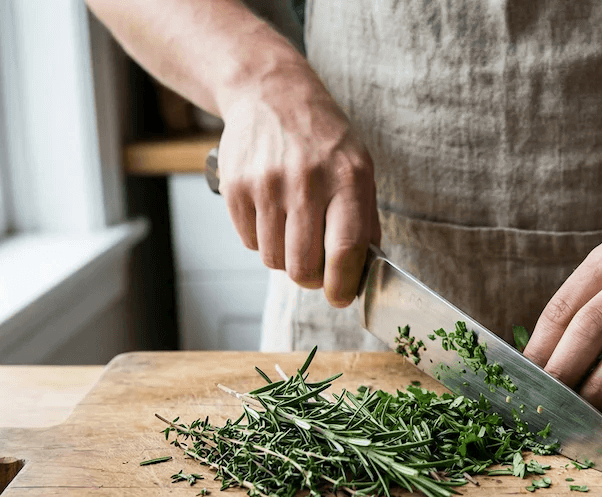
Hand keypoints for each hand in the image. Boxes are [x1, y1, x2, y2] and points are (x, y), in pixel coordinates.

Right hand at [216, 61, 379, 306]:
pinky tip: (272, 215)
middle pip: (302, 266)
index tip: (341, 297)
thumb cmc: (323, 138)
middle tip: (315, 270)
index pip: (345, 250)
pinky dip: (262, 240)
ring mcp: (266, 184)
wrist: (271, 94)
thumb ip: (365, 220)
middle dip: (311, 279)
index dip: (342, 285)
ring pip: (274, 259)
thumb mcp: (359, 168)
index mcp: (347, 179)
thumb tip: (364, 271)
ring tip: (293, 232)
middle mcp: (307, 181)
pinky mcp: (235, 187)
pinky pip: (250, 242)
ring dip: (285, 258)